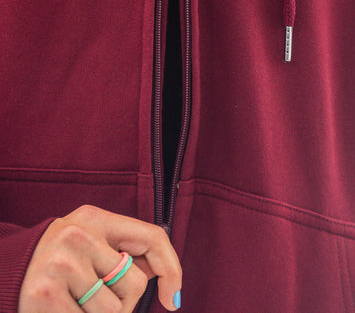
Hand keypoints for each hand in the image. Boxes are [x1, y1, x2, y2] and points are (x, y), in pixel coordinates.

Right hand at [18, 205, 181, 311]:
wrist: (10, 270)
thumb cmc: (63, 260)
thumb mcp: (94, 243)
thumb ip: (126, 252)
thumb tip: (165, 279)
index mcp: (96, 218)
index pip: (152, 237)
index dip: (171, 269)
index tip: (172, 300)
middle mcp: (78, 235)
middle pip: (134, 284)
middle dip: (124, 302)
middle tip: (97, 297)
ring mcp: (60, 263)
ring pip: (114, 311)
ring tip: (78, 302)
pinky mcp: (44, 294)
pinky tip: (64, 310)